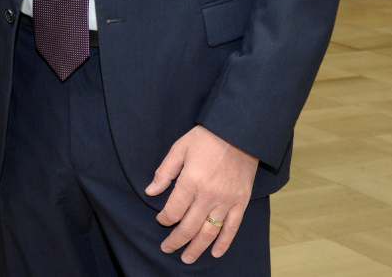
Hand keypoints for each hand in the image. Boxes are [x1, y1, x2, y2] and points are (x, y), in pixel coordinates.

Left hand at [145, 125, 257, 263]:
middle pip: (189, 226)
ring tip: (187, 258)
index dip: (165, 219)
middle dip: (176, 240)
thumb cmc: (207, 138)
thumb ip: (165, 172)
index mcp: (191, 181)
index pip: (174, 210)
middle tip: (167, 248)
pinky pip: (232, 228)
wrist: (239, 132)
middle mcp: (208, 195)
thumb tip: (150, 191)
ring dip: (196, 248)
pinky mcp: (241, 202)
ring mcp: (226, 201)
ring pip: (209, 232)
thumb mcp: (180, 148)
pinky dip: (224, 243)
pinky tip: (215, 253)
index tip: (161, 221)